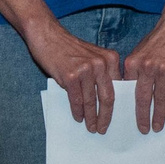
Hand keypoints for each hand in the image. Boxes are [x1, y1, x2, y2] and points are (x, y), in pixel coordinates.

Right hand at [28, 18, 120, 134]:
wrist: (46, 34)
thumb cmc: (68, 47)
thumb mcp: (91, 56)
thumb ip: (101, 73)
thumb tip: (105, 100)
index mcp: (110, 59)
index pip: (118, 88)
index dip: (117, 106)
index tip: (116, 118)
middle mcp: (100, 64)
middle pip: (107, 97)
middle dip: (106, 116)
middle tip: (104, 129)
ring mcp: (86, 70)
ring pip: (91, 101)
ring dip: (91, 118)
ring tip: (91, 127)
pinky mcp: (71, 76)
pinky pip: (76, 100)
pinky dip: (77, 111)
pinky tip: (78, 118)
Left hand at [123, 7, 164, 134]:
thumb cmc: (158, 39)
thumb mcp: (139, 51)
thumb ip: (134, 70)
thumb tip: (129, 90)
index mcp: (132, 62)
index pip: (128, 90)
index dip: (126, 106)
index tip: (124, 118)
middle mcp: (146, 67)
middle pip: (143, 98)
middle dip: (142, 116)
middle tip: (142, 130)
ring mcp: (164, 70)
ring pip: (160, 99)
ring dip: (159, 115)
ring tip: (157, 127)